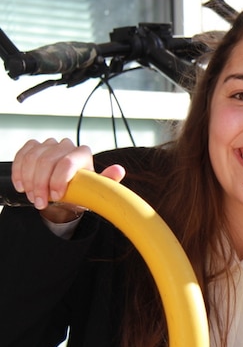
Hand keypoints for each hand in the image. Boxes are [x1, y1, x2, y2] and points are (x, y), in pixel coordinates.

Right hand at [11, 138, 125, 220]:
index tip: (56, 197)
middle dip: (41, 185)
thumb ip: (106, 181)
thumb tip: (118, 170)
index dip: (58, 180)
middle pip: (47, 161)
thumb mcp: (93, 191)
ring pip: (33, 158)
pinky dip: (19, 172)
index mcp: (83, 153)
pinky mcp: (34, 147)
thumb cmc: (80, 190)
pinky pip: (22, 155)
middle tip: (41, 202)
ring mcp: (50, 145)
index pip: (68, 162)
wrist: (66, 190)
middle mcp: (67, 145)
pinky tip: (22, 185)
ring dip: (29, 181)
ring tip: (34, 197)